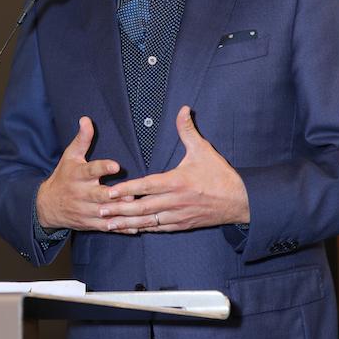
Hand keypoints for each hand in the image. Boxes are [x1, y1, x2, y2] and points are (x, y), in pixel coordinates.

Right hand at [36, 117, 131, 231]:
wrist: (47, 205)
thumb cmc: (63, 176)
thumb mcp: (70, 156)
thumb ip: (82, 139)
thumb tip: (86, 119)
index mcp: (78, 175)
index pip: (91, 170)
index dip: (103, 168)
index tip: (115, 166)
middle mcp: (81, 194)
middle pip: (100, 196)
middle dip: (115, 196)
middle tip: (132, 193)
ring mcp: (85, 210)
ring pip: (105, 213)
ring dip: (122, 213)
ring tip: (138, 210)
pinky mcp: (89, 223)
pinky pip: (107, 227)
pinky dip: (121, 228)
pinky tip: (136, 226)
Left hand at [98, 106, 249, 232]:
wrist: (239, 201)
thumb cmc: (220, 175)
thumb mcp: (203, 150)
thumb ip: (188, 131)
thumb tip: (183, 109)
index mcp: (176, 182)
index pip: (147, 186)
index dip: (127, 189)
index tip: (110, 191)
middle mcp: (174, 201)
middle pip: (142, 207)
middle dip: (119, 210)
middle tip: (99, 210)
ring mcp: (177, 215)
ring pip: (147, 221)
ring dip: (126, 223)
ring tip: (107, 224)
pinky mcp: (181, 224)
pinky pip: (158, 228)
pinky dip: (143, 229)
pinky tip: (130, 230)